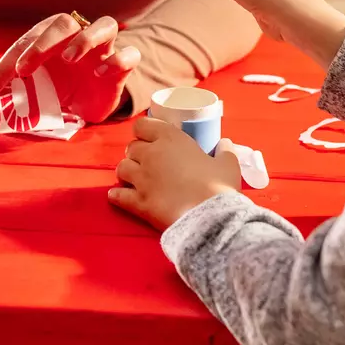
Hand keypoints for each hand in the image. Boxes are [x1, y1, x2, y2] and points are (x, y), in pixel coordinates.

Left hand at [0, 12, 140, 124]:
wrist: (90, 103)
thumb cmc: (61, 88)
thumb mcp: (36, 90)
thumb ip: (14, 89)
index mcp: (51, 38)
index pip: (27, 41)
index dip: (7, 64)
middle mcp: (78, 37)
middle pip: (65, 22)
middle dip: (43, 43)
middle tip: (26, 68)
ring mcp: (104, 49)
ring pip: (105, 24)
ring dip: (86, 38)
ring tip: (71, 58)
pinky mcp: (122, 66)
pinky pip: (129, 53)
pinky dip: (117, 60)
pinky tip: (102, 73)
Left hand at [108, 116, 241, 229]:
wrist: (209, 219)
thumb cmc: (219, 187)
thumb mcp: (228, 165)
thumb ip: (225, 152)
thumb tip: (225, 143)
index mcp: (170, 139)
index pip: (143, 125)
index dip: (144, 131)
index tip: (150, 137)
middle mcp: (151, 155)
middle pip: (131, 147)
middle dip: (137, 153)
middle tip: (147, 161)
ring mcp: (142, 179)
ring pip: (121, 168)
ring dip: (127, 171)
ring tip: (135, 177)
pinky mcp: (138, 202)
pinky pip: (118, 196)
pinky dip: (117, 196)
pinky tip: (117, 196)